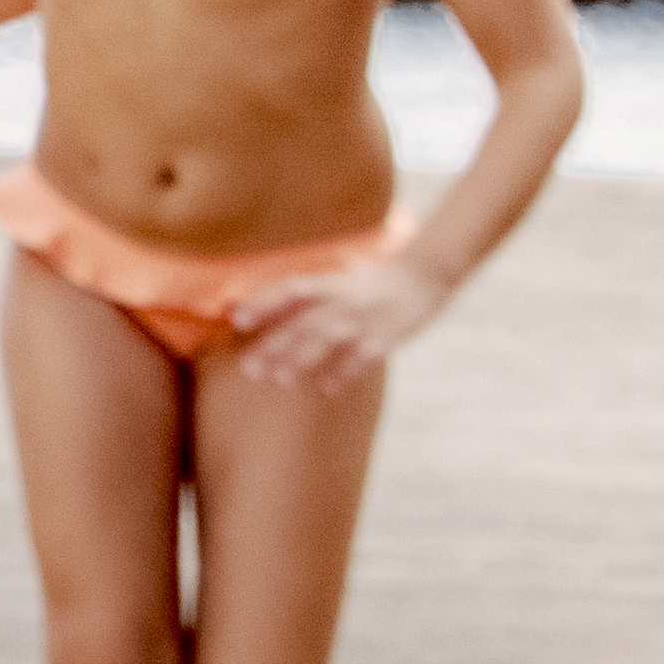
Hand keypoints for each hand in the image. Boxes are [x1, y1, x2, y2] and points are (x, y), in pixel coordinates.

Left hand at [227, 248, 434, 387]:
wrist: (425, 272)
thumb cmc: (372, 281)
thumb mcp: (340, 281)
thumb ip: (307, 299)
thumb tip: (267, 317)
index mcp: (330, 283)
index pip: (290, 290)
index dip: (263, 304)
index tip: (238, 320)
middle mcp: (343, 300)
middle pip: (302, 323)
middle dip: (274, 347)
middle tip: (249, 370)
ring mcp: (364, 319)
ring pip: (327, 342)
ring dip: (302, 361)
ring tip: (280, 381)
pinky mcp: (386, 337)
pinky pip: (361, 359)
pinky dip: (344, 374)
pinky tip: (327, 390)